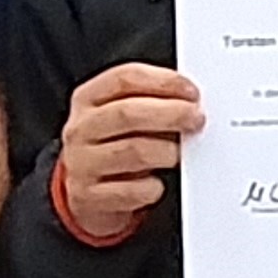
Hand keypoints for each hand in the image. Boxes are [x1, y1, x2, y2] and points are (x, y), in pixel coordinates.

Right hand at [55, 64, 202, 233]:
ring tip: (177, 154)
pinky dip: (153, 188)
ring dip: (166, 151)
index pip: (125, 79)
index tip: (191, 91)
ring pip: (134, 151)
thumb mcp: (119, 119)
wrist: (84, 198)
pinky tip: (156, 184)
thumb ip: (148, 103)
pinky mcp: (91, 198)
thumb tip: (189, 101)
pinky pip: (133, 191)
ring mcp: (83, 164)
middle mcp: (81, 129)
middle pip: (128, 113)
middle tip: (196, 119)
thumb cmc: (112, 149)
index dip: (163, 82)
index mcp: (87, 99)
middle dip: (171, 113)